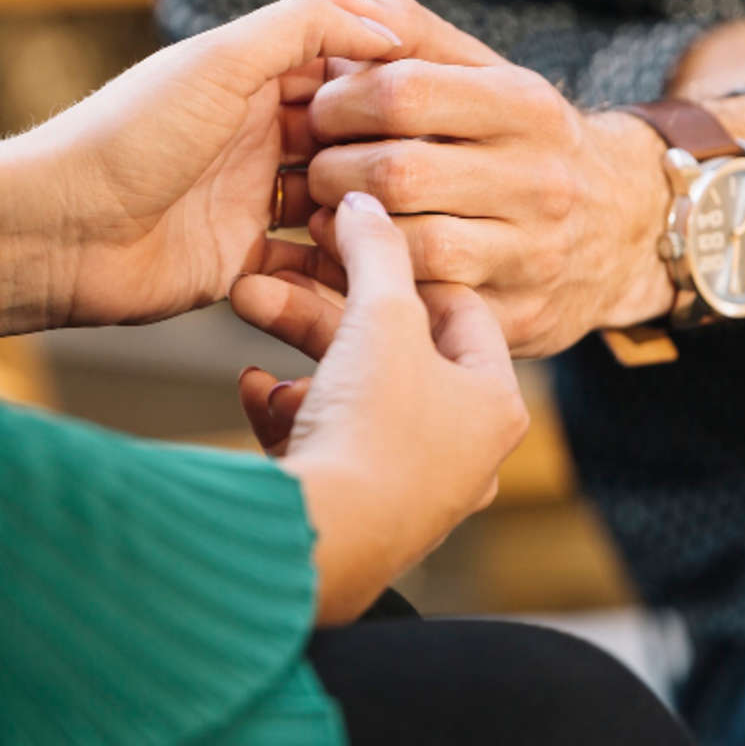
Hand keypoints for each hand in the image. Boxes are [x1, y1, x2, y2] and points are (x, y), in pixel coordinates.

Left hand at [0, 0, 405, 332]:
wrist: (56, 230)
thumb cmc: (127, 135)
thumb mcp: (219, 59)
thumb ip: (303, 27)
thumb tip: (386, 22)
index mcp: (250, 78)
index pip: (344, 71)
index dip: (390, 82)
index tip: (440, 97)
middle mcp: (256, 136)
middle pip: (349, 140)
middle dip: (388, 152)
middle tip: (433, 168)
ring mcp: (250, 201)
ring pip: (338, 203)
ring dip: (370, 210)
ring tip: (409, 217)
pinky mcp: (243, 262)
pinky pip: (308, 265)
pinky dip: (338, 265)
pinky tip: (375, 266)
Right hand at [233, 192, 528, 623]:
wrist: (319, 543)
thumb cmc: (373, 428)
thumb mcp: (379, 316)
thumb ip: (375, 249)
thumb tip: (366, 203)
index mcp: (494, 404)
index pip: (459, 308)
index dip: (404, 263)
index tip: (355, 234)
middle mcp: (462, 451)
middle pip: (393, 349)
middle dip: (325, 304)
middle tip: (282, 264)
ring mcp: (409, 487)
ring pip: (352, 393)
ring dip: (298, 352)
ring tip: (251, 309)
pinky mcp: (356, 513)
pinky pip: (325, 442)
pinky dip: (288, 409)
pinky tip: (254, 387)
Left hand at [285, 0, 672, 356]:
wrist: (627, 226)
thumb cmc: (527, 138)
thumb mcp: (489, 75)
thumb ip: (410, 36)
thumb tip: (332, 0)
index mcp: (527, 106)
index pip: (404, 92)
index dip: (339, 102)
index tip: (321, 112)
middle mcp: (541, 179)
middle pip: (400, 173)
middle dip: (334, 170)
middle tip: (315, 170)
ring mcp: (536, 253)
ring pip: (416, 246)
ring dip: (350, 234)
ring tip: (331, 218)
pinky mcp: (523, 316)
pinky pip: (432, 306)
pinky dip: (381, 285)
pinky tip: (362, 264)